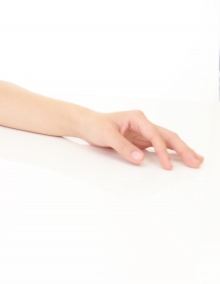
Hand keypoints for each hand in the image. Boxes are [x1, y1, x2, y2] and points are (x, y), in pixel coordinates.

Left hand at [78, 110, 203, 169]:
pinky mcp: (141, 140)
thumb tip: (140, 158)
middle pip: (168, 136)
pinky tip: (182, 158)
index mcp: (137, 118)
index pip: (155, 135)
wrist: (87, 124)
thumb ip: (123, 147)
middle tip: (195, 161)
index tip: (167, 165)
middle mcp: (143, 124)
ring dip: (182, 150)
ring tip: (196, 160)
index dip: (162, 151)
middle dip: (183, 149)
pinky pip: (160, 146)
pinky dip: (171, 152)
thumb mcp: (106, 135)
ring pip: (167, 141)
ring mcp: (144, 132)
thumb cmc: (95, 125)